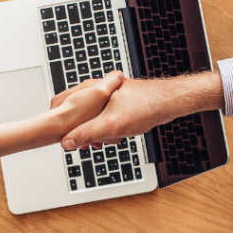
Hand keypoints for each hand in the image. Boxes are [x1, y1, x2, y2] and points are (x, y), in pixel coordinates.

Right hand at [55, 71, 223, 149]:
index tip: (68, 139)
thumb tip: (66, 142)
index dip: (63, 126)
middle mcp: (97, 90)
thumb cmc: (146, 107)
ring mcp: (107, 96)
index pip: (63, 108)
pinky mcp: (118, 103)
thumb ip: (86, 134)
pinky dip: (111, 129)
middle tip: (99, 140)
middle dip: (87, 132)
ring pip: (93, 120)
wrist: (170, 102)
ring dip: (102, 132)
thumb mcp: (111, 125)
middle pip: (78, 117)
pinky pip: (106, 120)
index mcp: (91, 90)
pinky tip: (121, 133)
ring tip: (114, 136)